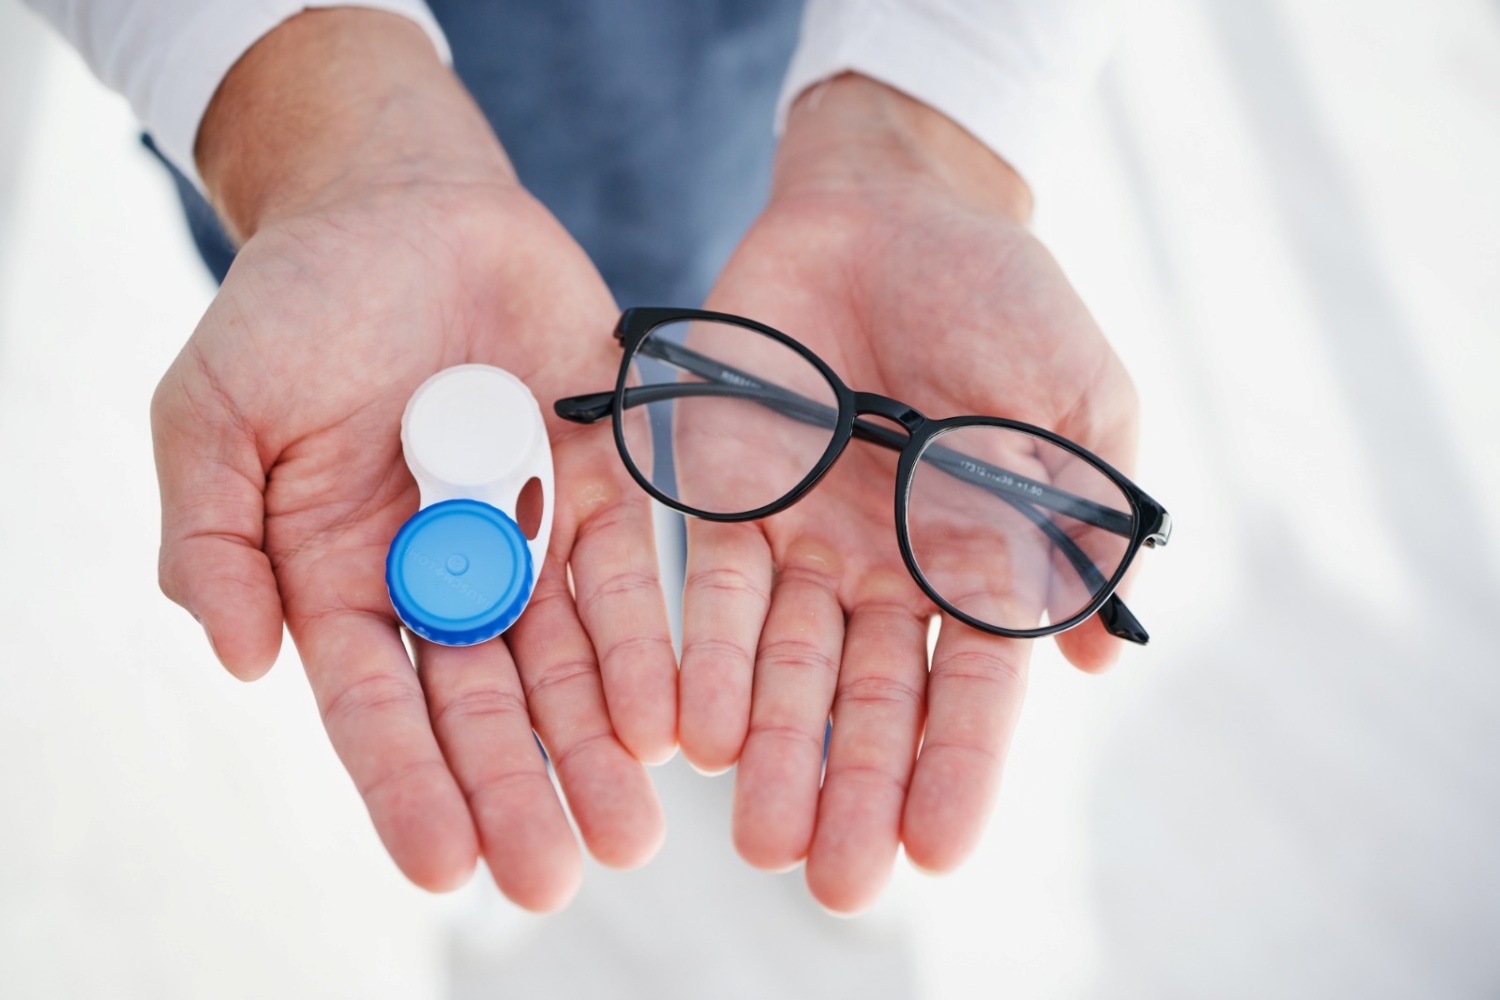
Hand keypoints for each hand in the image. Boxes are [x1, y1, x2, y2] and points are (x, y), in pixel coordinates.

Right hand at [151, 10, 675, 909]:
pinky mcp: (601, 479)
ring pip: (566, 660)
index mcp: (338, 574)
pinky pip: (628, 573)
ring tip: (628, 831)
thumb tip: (240, 660)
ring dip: (595, 745)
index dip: (406, 781)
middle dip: (516, 789)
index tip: (444, 863)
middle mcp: (440, 571)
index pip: (374, 703)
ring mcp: (525, 529)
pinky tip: (668, 716)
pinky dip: (647, 642)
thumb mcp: (213, 411)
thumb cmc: (292, 303)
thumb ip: (212, 535)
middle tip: (555, 876)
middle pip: (482, 702)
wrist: (398, 200)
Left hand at [676, 76, 1139, 910]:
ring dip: (774, 751)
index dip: (957, 768)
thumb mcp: (1078, 403)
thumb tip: (1101, 659)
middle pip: (870, 702)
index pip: (973, 692)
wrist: (894, 208)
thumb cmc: (1005, 300)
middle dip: (853, 789)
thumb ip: (1086, 525)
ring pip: (788, 667)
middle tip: (833, 882)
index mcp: (983, 563)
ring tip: (757, 832)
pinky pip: (715, 593)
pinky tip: (698, 731)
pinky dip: (708, 659)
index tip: (936, 852)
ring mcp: (807, 539)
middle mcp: (889, 573)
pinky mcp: (729, 498)